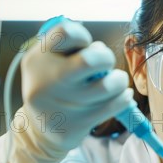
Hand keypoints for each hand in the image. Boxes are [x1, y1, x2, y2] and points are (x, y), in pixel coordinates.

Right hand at [8, 20, 132, 162]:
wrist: (41, 130)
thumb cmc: (54, 86)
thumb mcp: (48, 63)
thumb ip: (69, 48)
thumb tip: (99, 48)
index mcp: (38, 58)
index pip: (66, 32)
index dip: (82, 35)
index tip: (85, 46)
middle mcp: (47, 80)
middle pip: (91, 60)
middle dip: (106, 58)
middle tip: (105, 64)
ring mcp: (63, 104)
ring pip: (108, 85)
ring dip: (119, 80)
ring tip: (116, 81)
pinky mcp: (79, 123)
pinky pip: (114, 105)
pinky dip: (124, 97)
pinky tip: (122, 95)